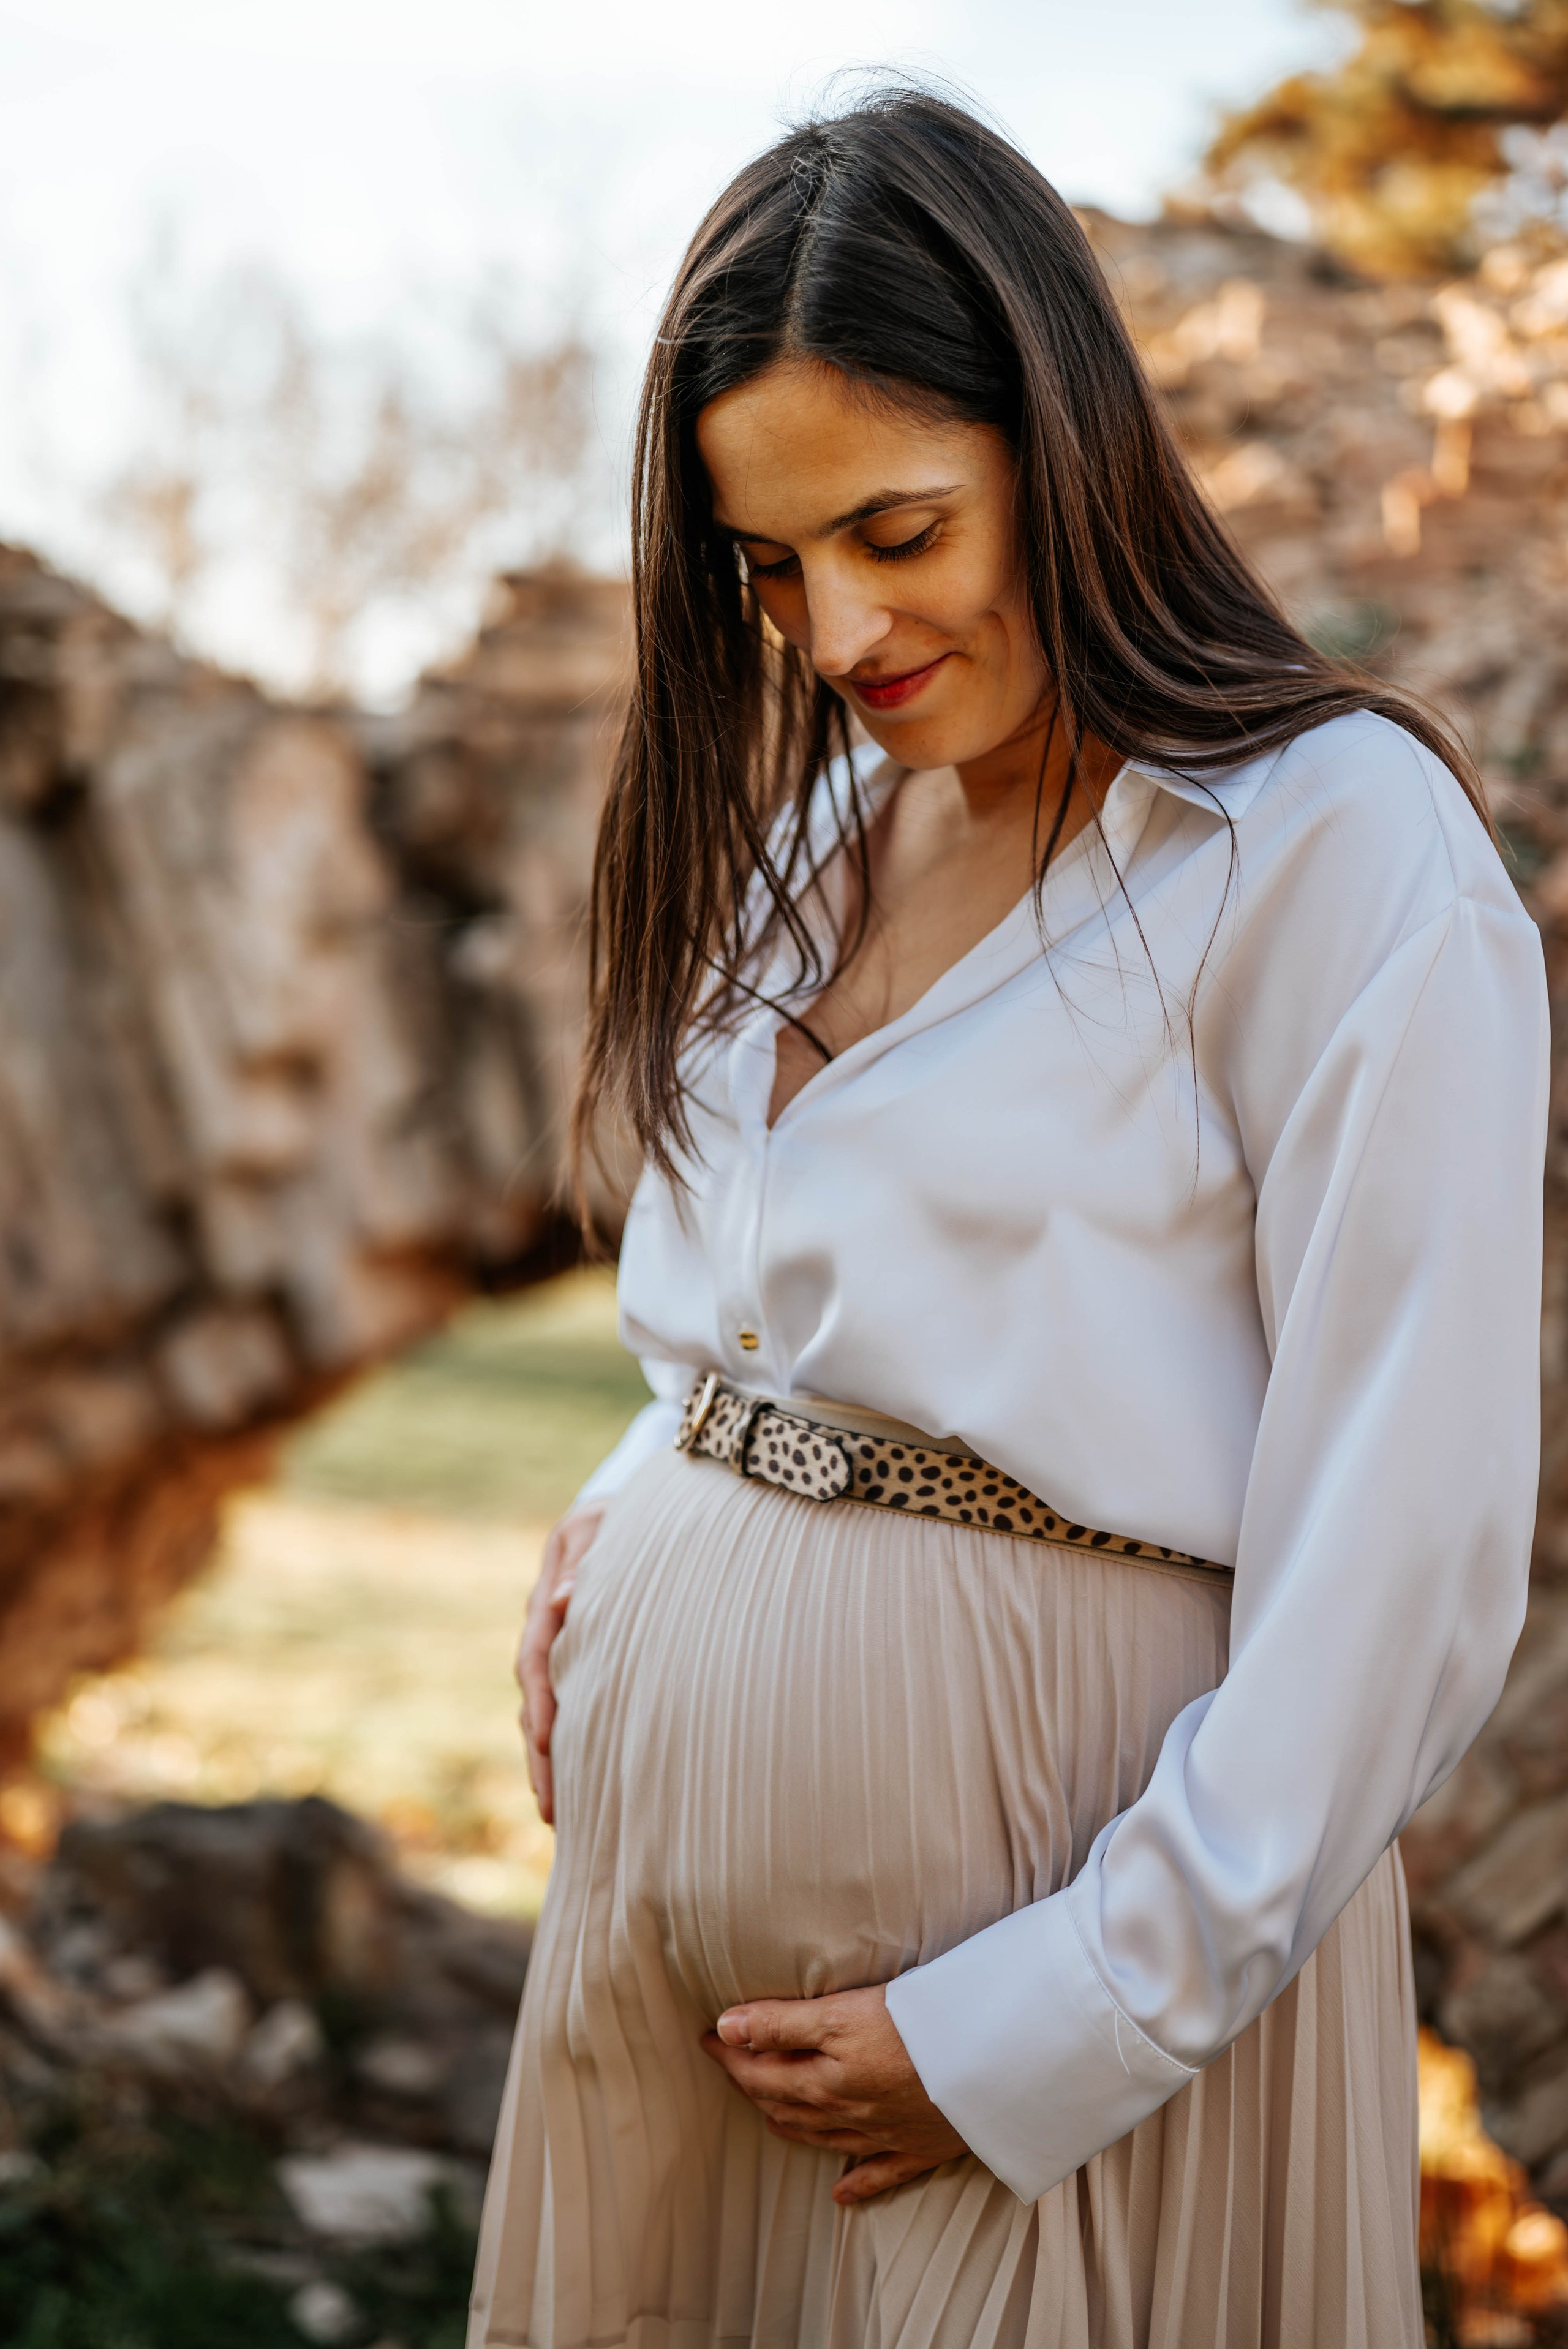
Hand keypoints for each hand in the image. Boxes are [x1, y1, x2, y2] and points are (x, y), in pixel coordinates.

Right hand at [516, 1505, 604, 1825]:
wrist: (614, 1515)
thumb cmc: (614, 1519)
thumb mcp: (599, 1527)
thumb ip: (584, 1560)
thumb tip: (561, 1601)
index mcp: (545, 1605)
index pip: (536, 1661)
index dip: (539, 1703)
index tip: (542, 1742)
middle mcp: (545, 1636)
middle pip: (534, 1702)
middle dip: (540, 1756)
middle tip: (552, 1807)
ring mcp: (558, 1654)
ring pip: (545, 1715)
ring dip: (549, 1762)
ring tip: (559, 1815)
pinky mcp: (576, 1665)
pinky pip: (566, 1709)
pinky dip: (567, 1745)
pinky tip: (579, 1785)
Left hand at [701, 1983, 968, 2204]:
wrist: (992, 2063)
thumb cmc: (919, 2026)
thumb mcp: (843, 2013)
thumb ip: (783, 2023)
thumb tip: (726, 2029)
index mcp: (826, 2079)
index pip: (762, 2070)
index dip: (731, 2054)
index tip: (709, 2037)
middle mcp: (848, 2112)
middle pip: (788, 2103)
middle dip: (753, 2084)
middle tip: (731, 2067)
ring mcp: (885, 2134)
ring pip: (825, 2137)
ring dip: (793, 2126)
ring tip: (771, 2116)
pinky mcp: (922, 2146)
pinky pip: (881, 2174)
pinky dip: (857, 2184)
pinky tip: (840, 2195)